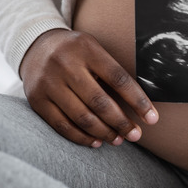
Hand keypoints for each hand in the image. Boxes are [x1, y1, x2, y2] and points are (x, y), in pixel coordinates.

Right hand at [20, 29, 157, 147]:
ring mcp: (49, 83)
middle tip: (135, 135)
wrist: (35, 46)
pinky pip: (61, 125)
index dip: (138, 101)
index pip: (118, 78)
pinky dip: (81, 137)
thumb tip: (139, 104)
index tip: (152, 119)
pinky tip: (96, 141)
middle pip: (100, 101)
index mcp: (87, 49)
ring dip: (103, 132)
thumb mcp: (93, 49)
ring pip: (81, 116)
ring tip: (118, 139)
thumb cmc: (76, 52)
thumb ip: (111, 71)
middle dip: (121, 122)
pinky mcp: (37, 99)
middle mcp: (66, 65)